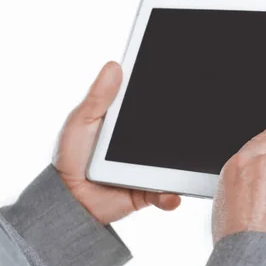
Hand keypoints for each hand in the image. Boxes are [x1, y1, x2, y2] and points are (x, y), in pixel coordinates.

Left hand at [53, 61, 180, 224]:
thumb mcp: (82, 121)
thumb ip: (99, 97)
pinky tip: (169, 193)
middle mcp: (145, 145)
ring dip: (182, 166)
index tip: (182, 83)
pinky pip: (166, 193)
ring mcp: (149, 169)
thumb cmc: (71, 157)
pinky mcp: (150, 192)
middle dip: (185, 131)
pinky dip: (170, 195)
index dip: (168, 95)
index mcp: (130, 123)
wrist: (68, 199)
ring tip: (186, 166)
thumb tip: (114, 66)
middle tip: (197, 125)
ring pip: (175, 165)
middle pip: (173, 135)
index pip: (154, 106)